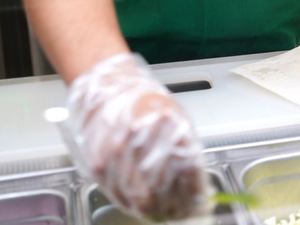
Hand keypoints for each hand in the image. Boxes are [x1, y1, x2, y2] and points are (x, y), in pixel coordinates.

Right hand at [61, 53, 212, 219]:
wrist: (108, 87)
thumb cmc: (144, 101)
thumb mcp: (177, 117)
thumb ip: (188, 149)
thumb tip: (198, 183)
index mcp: (166, 123)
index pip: (187, 170)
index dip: (196, 193)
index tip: (201, 204)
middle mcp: (139, 140)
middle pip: (164, 189)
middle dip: (178, 207)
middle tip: (186, 214)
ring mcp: (116, 153)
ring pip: (140, 200)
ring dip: (157, 212)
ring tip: (168, 214)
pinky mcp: (98, 165)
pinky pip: (118, 196)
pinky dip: (133, 206)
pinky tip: (145, 207)